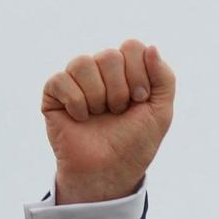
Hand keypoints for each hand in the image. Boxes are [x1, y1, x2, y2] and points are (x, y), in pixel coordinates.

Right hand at [41, 39, 175, 204]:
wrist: (109, 172)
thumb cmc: (134, 143)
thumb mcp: (160, 111)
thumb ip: (164, 78)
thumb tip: (150, 47)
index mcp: (126, 71)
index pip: (131, 47)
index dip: (138, 74)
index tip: (139, 100)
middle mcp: (100, 72)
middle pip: (109, 55)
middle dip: (119, 90)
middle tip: (118, 112)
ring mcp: (76, 81)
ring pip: (82, 63)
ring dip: (97, 96)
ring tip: (99, 115)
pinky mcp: (54, 94)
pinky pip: (61, 80)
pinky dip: (75, 102)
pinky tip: (80, 119)